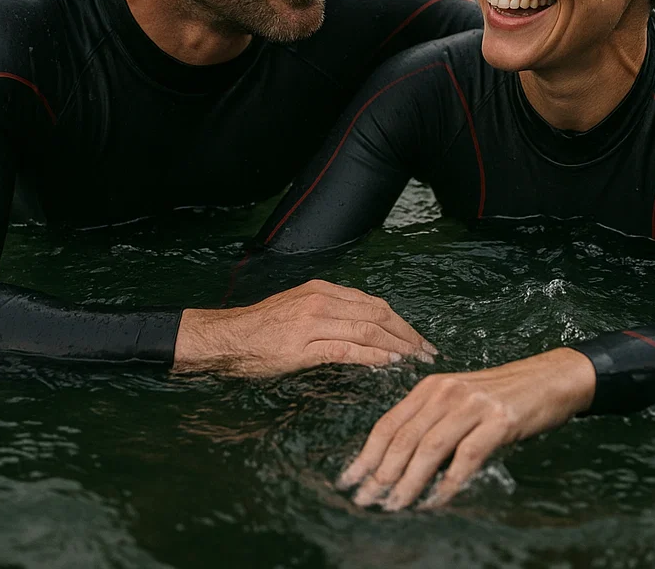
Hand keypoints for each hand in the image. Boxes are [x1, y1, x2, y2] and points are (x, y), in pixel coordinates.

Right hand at [172, 279, 436, 374]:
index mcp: (323, 290)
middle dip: (407, 334)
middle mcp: (322, 300)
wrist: (228, 337)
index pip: (373, 303)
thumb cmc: (261, 329)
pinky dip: (372, 356)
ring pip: (367, 330)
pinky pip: (347, 349)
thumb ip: (330, 315)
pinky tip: (387, 364)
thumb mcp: (299, 309)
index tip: (418, 338)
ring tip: (414, 360)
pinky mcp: (305, 345)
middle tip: (427, 352)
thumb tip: (363, 330)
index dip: (400, 321)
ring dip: (396, 346)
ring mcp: (314, 322)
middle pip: (377, 314)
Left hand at [339, 347, 595, 510]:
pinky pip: (466, 457)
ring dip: (409, 482)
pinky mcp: (498, 420)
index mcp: (431, 387)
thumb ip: (431, 423)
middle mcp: (446, 392)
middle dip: (381, 473)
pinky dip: (449, 482)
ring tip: (394, 506)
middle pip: (404, 438)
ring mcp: (472, 405)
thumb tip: (398, 465)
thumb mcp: (459, 401)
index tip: (349, 479)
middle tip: (366, 501)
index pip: (389, 423)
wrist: (549, 378)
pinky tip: (436, 501)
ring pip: (429, 448)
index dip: (366, 454)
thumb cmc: (502, 395)